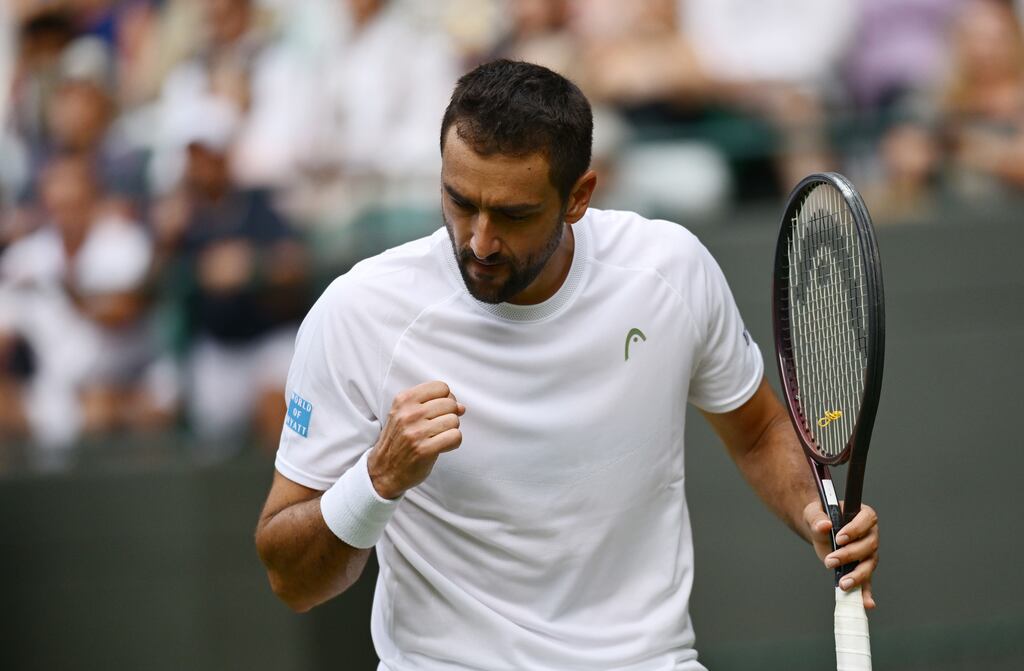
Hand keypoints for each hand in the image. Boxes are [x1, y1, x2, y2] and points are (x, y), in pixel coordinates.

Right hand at [367, 381, 464, 499]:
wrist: (383, 470)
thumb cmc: (399, 440)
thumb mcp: (405, 414)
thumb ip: (433, 405)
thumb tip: (462, 407)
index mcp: (403, 400)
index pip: (441, 387)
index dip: (446, 399)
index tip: (440, 410)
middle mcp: (409, 414)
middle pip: (450, 404)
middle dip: (450, 415)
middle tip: (438, 427)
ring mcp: (416, 432)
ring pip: (454, 420)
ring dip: (451, 430)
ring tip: (438, 437)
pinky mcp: (424, 449)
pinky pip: (455, 437)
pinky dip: (453, 442)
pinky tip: (442, 446)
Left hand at [804, 500, 878, 608]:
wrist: (819, 529)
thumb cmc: (820, 517)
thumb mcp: (814, 513)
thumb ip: (818, 519)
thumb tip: (824, 526)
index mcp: (863, 515)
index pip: (867, 520)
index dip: (856, 529)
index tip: (839, 538)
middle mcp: (870, 534)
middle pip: (868, 546)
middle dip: (850, 555)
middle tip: (830, 560)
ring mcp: (868, 553)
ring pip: (869, 565)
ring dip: (857, 575)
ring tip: (843, 584)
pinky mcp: (862, 568)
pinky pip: (867, 582)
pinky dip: (866, 593)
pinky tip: (866, 603)